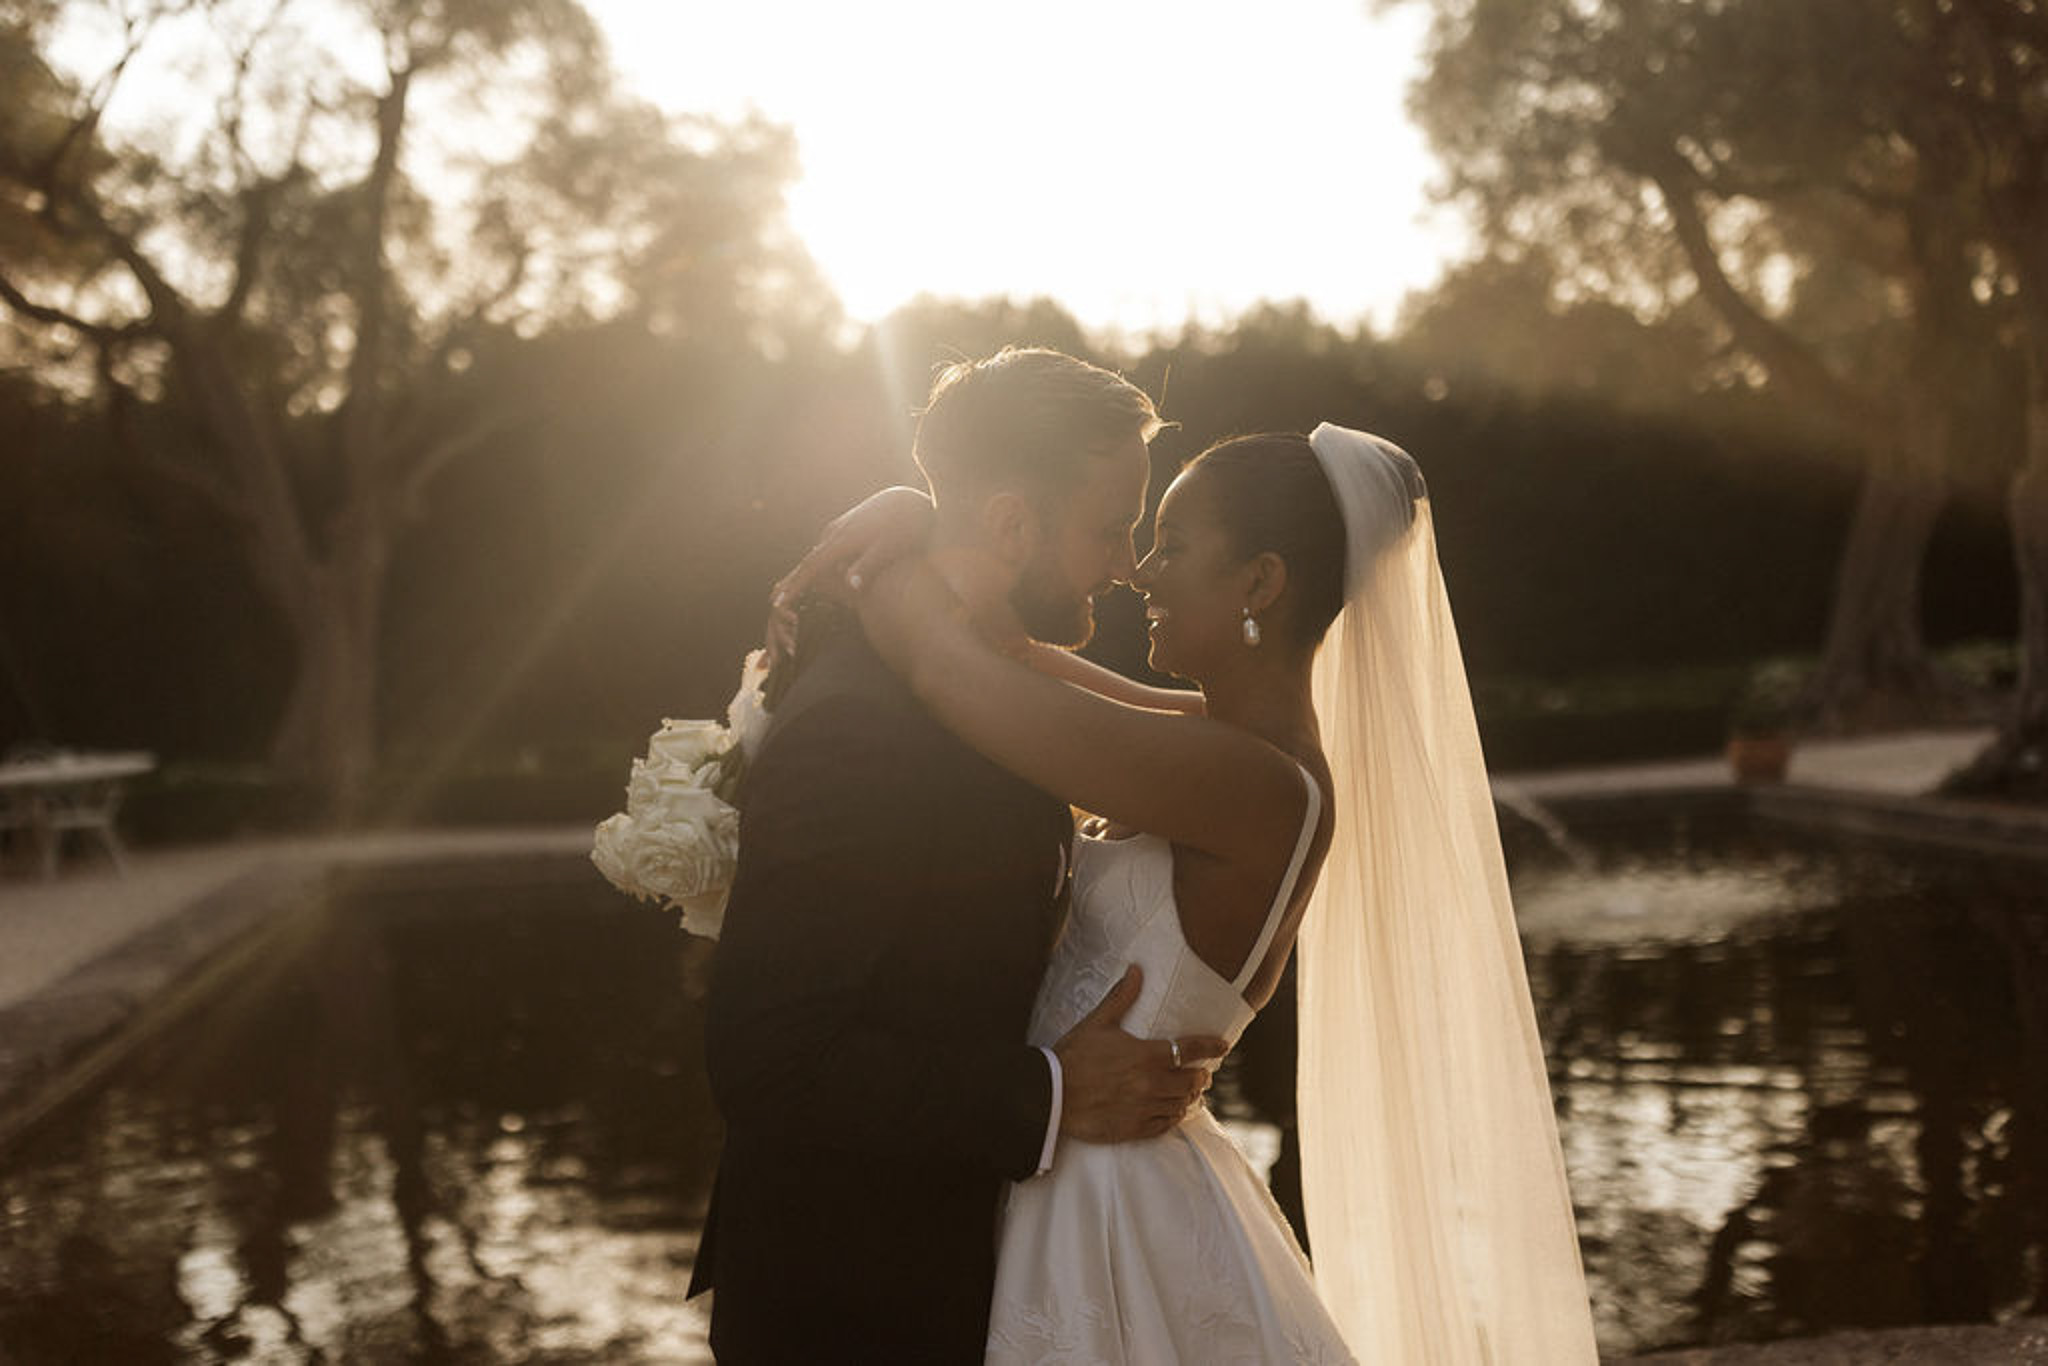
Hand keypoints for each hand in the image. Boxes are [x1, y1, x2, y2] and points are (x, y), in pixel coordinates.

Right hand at [766, 486, 935, 663]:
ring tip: (790, 589)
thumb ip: (869, 566)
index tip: (779, 602)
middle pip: (809, 562)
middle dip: (792, 581)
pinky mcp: (846, 527)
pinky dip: (819, 563)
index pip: (812, 567)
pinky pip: (827, 549)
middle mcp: (835, 533)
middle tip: (774, 600)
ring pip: (818, 556)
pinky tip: (818, 572)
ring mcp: (839, 528)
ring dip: (806, 573)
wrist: (909, 499)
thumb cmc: (905, 527)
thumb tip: (850, 585)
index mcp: (842, 540)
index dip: (795, 586)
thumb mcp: (890, 548)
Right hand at [1054, 966, 1228, 1142]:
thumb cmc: (1072, 1056)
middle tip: (1202, 1072)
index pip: (1190, 1049)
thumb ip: (1121, 997)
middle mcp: (1151, 1084)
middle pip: (1192, 1081)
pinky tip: (1173, 1111)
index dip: (1211, 1047)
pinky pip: (1166, 1125)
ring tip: (1190, 1092)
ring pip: (1182, 1104)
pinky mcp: (1134, 1129)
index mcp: (1146, 1055)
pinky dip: (1174, 1116)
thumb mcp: (1097, 1023)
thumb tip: (1136, 969)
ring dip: (1189, 1097)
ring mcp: (1144, 1109)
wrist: (1050, 1096)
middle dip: (1201, 1075)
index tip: (1223, 1046)